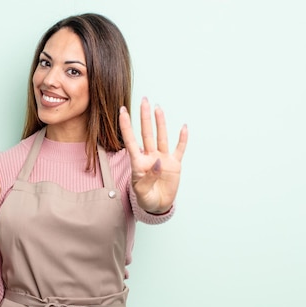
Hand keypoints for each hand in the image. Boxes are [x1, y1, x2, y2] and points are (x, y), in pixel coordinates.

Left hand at [119, 97, 187, 213]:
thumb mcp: (142, 192)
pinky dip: (182, 139)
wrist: (158, 206)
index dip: (126, 126)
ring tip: (158, 108)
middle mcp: (150, 157)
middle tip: (144, 100)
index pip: (130, 141)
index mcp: (138, 163)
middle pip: (147, 133)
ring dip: (160, 123)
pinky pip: (179, 149)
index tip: (122, 111)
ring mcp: (163, 159)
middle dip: (145, 117)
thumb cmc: (146, 198)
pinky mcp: (175, 164)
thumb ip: (148, 178)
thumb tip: (159, 162)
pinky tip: (183, 127)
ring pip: (161, 137)